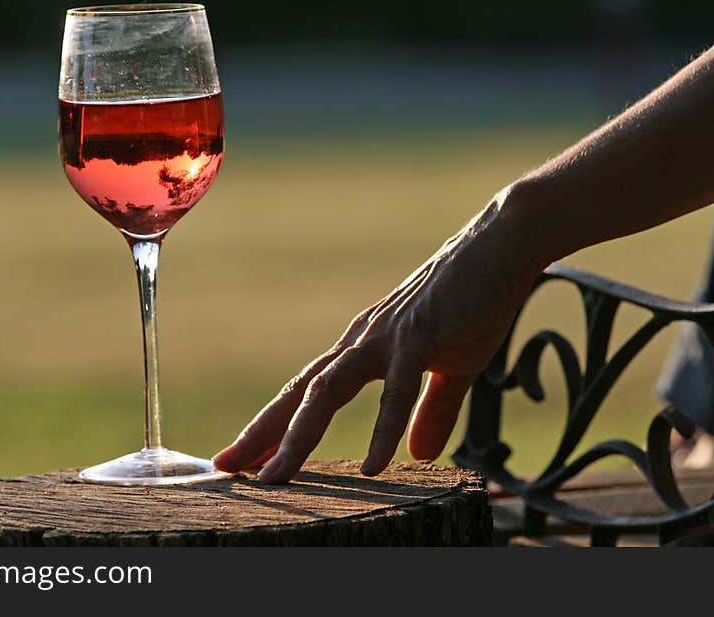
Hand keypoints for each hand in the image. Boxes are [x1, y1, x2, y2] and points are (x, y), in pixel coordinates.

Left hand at [213, 194, 541, 482]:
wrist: (500, 246)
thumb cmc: (471, 301)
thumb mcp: (449, 367)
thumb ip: (430, 411)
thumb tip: (420, 454)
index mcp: (362, 348)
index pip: (307, 392)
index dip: (273, 426)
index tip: (242, 459)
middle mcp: (361, 342)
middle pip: (300, 393)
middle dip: (262, 433)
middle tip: (224, 468)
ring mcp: (386, 337)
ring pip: (328, 390)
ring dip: (299, 435)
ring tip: (275, 477)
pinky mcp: (420, 335)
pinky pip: (397, 390)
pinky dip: (382, 429)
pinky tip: (372, 466)